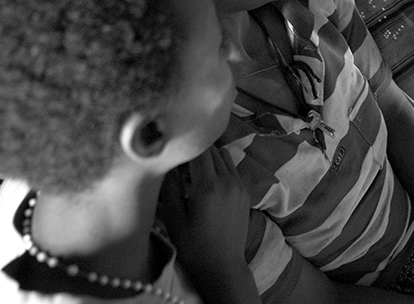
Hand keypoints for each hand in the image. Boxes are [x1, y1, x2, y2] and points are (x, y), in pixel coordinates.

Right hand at [159, 146, 249, 267]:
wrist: (222, 267)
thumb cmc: (193, 246)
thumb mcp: (174, 218)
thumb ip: (170, 187)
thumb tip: (168, 164)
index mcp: (209, 187)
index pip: (199, 150)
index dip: (185, 147)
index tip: (172, 152)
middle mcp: (228, 182)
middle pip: (212, 150)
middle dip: (195, 151)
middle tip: (180, 164)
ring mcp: (240, 186)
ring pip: (224, 156)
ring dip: (209, 158)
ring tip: (193, 173)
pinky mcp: (245, 192)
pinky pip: (232, 169)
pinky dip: (220, 167)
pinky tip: (207, 182)